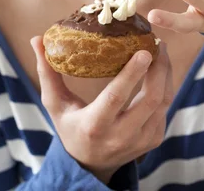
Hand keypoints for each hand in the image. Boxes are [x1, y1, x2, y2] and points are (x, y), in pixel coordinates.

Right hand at [30, 37, 172, 183]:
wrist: (91, 164)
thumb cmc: (71, 126)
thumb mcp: (55, 104)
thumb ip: (47, 72)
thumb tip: (36, 39)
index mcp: (95, 125)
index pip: (116, 98)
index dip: (131, 74)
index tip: (144, 51)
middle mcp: (121, 136)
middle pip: (151, 99)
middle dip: (159, 68)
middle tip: (157, 42)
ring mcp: (141, 140)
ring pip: (163, 102)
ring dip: (166, 73)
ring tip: (161, 49)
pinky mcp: (154, 139)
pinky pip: (166, 107)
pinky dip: (166, 84)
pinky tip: (160, 67)